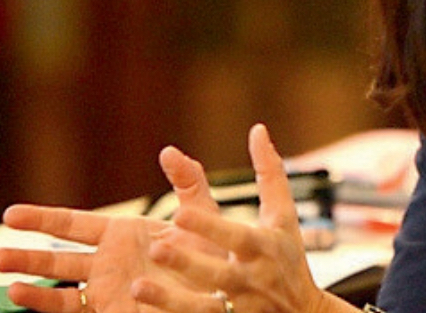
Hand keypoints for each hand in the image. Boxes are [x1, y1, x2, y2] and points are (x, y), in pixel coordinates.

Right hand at [0, 146, 222, 312]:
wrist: (229, 288)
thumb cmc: (214, 251)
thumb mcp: (201, 212)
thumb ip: (187, 181)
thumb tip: (169, 151)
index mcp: (123, 233)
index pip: (75, 224)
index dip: (44, 219)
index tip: (11, 214)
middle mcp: (109, 261)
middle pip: (59, 256)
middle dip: (28, 252)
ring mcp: (109, 288)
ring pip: (61, 285)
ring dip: (32, 281)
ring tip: (3, 274)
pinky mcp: (115, 310)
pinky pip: (76, 308)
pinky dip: (48, 302)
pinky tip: (23, 295)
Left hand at [130, 124, 351, 312]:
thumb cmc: (289, 255)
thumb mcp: (284, 215)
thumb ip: (270, 172)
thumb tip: (258, 129)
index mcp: (263, 247)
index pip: (236, 237)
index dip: (209, 227)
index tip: (179, 215)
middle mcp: (251, 279)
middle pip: (217, 274)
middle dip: (187, 263)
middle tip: (155, 249)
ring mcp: (239, 309)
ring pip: (202, 308)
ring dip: (169, 300)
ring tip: (136, 286)